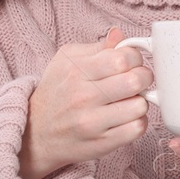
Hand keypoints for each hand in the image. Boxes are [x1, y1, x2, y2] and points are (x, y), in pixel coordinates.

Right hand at [20, 28, 152, 178]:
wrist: (36, 133)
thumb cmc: (56, 93)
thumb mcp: (66, 61)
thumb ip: (97, 47)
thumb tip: (119, 35)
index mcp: (76, 71)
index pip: (123, 58)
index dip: (135, 58)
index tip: (131, 63)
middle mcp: (83, 97)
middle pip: (136, 81)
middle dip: (144, 77)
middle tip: (137, 80)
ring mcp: (93, 123)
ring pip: (140, 106)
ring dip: (140, 101)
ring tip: (128, 100)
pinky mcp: (102, 143)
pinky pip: (137, 128)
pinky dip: (138, 121)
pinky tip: (126, 117)